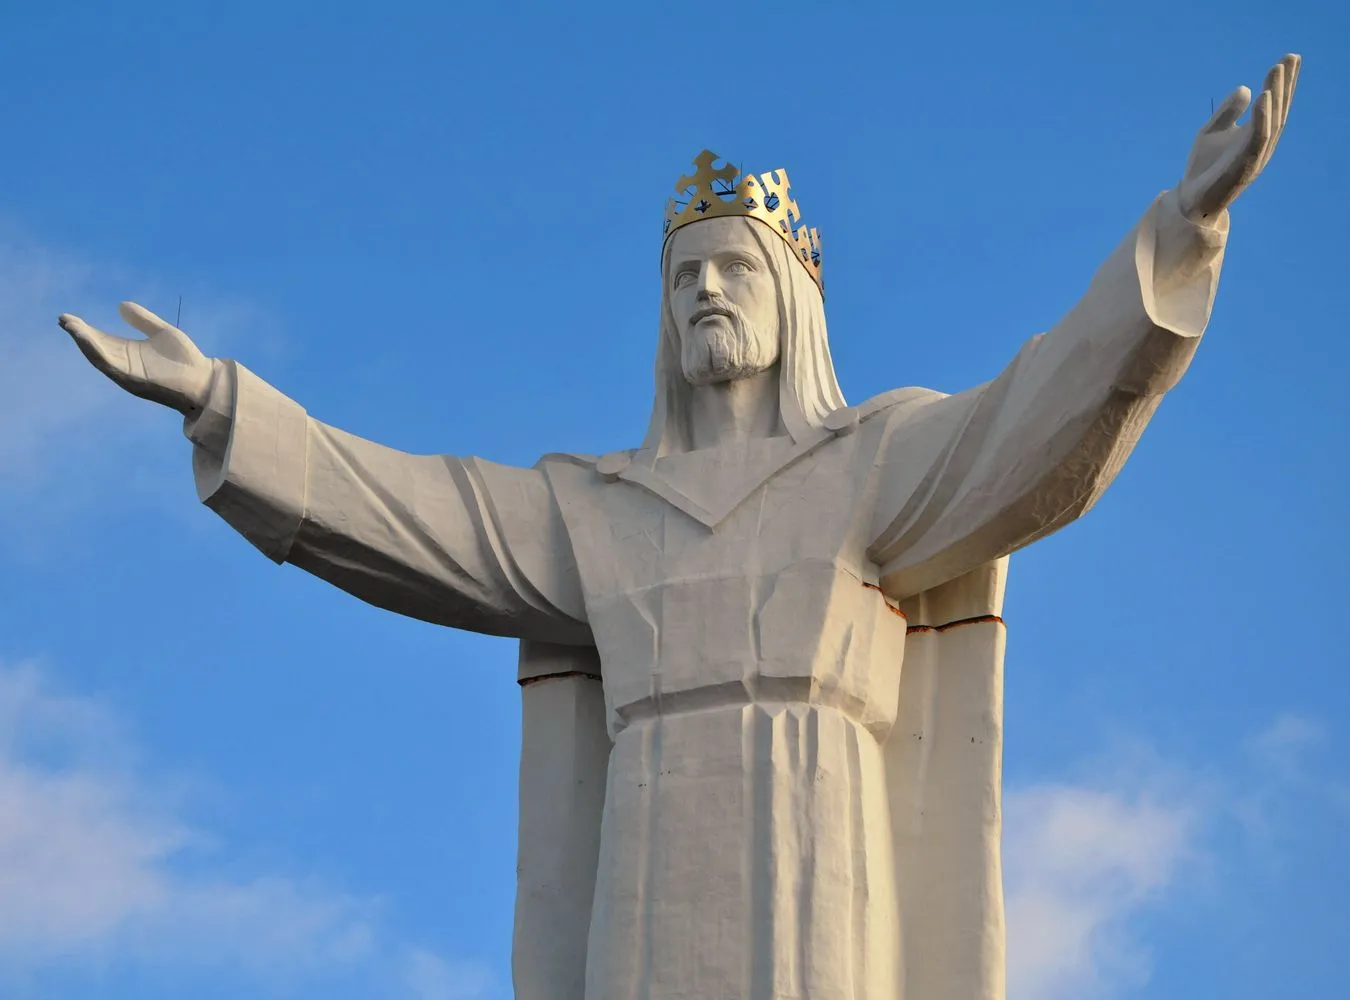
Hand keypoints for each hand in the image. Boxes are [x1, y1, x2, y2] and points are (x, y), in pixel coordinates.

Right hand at [59, 302, 214, 414]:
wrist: (204, 380)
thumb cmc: (186, 360)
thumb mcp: (162, 332)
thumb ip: (142, 320)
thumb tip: (120, 305)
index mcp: (130, 352)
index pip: (102, 340)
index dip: (85, 329)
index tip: (69, 318)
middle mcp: (125, 364)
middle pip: (96, 348)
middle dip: (79, 335)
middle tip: (63, 320)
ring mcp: (127, 373)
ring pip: (99, 357)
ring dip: (84, 342)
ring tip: (71, 327)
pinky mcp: (133, 380)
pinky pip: (110, 366)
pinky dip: (97, 352)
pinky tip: (87, 339)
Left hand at [1178, 54, 1299, 222]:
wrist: (1191, 198)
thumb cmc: (1204, 166)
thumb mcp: (1213, 131)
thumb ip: (1228, 111)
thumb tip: (1245, 88)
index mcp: (1256, 135)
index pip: (1273, 105)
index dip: (1282, 82)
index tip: (1289, 58)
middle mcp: (1262, 144)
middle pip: (1278, 109)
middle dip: (1285, 83)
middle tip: (1291, 57)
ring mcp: (1256, 155)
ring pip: (1272, 120)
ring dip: (1276, 94)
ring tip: (1277, 70)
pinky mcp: (1246, 165)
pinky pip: (1258, 138)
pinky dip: (1262, 117)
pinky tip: (1262, 97)